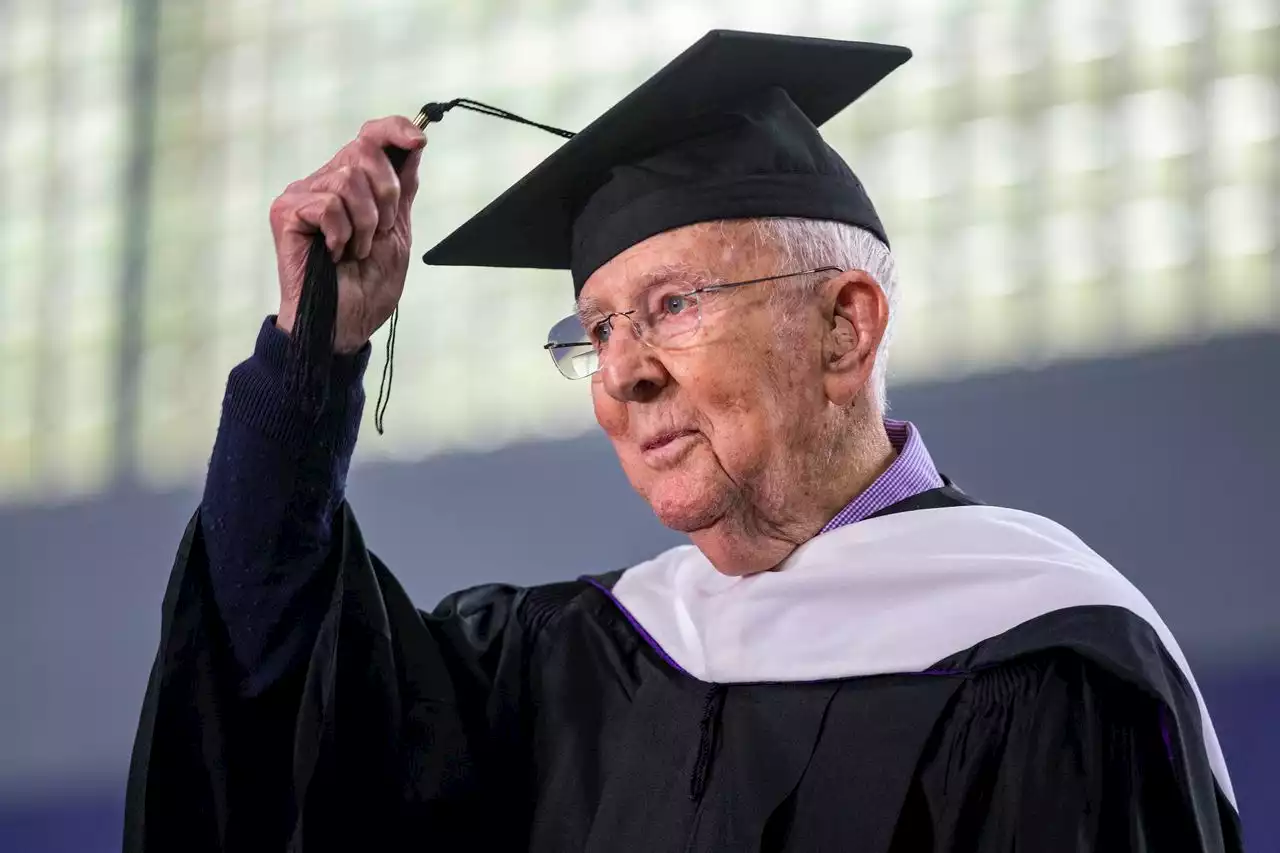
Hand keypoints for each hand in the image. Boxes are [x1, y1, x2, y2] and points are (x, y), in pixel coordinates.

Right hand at [270, 117, 425, 353]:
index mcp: (350, 185)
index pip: (370, 136)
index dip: (395, 129)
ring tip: (355, 250)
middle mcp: (323, 182)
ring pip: (348, 179)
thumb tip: (413, 145)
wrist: (345, 325)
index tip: (419, 140)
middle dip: (386, 194)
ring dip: (364, 222)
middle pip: (364, 149)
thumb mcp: (396, 231)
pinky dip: (342, 234)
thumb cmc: (366, 287)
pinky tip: (333, 254)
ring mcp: (302, 196)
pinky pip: (328, 204)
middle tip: (378, 232)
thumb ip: (402, 189)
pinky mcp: (286, 212)